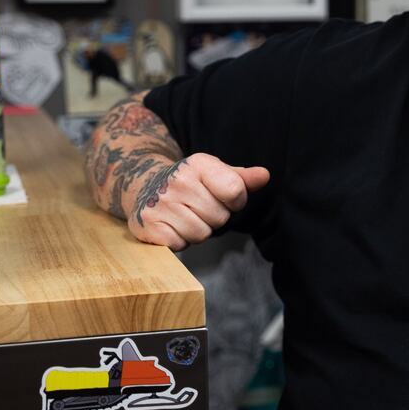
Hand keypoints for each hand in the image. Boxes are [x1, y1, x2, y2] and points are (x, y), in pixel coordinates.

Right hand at [128, 153, 269, 249]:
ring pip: (201, 234)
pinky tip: (171, 225)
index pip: (235, 191)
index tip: (222, 197)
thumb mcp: (214, 173)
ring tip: (184, 216)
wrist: (144, 185)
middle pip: (220, 217)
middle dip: (213, 217)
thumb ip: (241, 178)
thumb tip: (264, 176)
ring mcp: (161, 203)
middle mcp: (178, 181)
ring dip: (196, 231)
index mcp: (199, 164)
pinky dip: (178, 240)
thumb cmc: (188, 182)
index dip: (235, 201)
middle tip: (197, 207)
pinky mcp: (148, 225)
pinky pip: (180, 245)